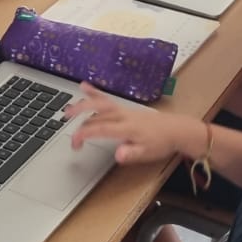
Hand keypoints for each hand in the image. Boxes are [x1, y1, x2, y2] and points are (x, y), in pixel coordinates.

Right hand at [66, 83, 187, 164]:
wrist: (176, 130)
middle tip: (64, 119)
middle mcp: (123, 116)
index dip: (84, 135)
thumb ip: (131, 153)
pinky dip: (94, 93)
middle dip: (79, 114)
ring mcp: (123, 110)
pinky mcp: (125, 109)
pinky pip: (106, 100)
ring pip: (99, 104)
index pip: (99, 129)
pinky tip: (85, 86)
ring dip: (83, 105)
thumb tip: (118, 155)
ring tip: (68, 108)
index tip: (74, 144)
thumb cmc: (161, 143)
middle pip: (96, 111)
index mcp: (126, 127)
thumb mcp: (147, 153)